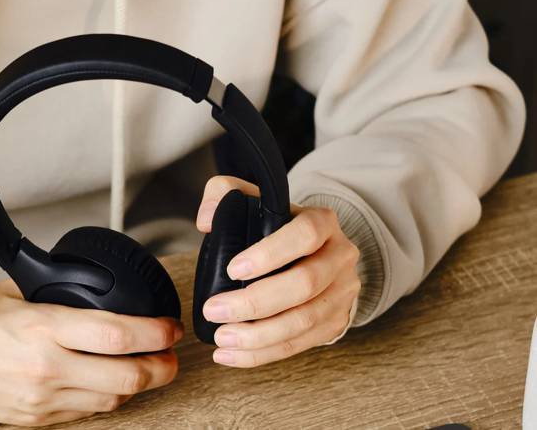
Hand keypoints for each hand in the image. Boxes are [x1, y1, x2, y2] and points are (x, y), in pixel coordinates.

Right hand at [0, 279, 182, 425]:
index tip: (170, 327)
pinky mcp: (40, 419)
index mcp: (45, 328)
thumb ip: (65, 299)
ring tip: (152, 368)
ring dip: (141, 385)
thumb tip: (104, 294)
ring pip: (113, 398)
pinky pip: (89, 412)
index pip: (116, 334)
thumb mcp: (26, 295)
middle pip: (126, 376)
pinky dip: (110, 397)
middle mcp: (48, 367)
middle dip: (162, 367)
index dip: (154, 333)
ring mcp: (44, 398)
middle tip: (173, 355)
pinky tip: (117, 383)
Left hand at [196, 176, 360, 367]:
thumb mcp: (255, 199)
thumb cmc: (278, 228)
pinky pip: (299, 345)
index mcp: (323, 222)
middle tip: (215, 310)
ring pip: (303, 321)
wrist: (318, 253)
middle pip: (304, 284)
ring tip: (222, 338)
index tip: (232, 270)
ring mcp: (342, 293)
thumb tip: (205, 220)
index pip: (304, 235)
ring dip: (258, 336)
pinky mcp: (335, 322)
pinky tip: (232, 354)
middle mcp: (340, 257)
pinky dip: (263, 354)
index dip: (269, 254)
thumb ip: (224, 194)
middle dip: (254, 303)